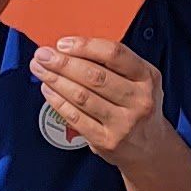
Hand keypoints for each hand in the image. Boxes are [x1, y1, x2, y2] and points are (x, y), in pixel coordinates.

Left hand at [28, 36, 164, 165]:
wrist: (150, 147)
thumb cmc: (137, 106)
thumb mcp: (139, 80)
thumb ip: (113, 64)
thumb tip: (69, 50)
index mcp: (147, 77)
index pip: (114, 54)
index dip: (85, 46)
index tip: (63, 44)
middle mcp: (139, 100)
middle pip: (95, 76)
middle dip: (63, 63)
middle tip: (43, 55)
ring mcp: (124, 123)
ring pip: (82, 96)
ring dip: (56, 80)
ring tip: (41, 70)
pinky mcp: (107, 141)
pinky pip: (76, 118)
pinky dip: (58, 102)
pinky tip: (48, 90)